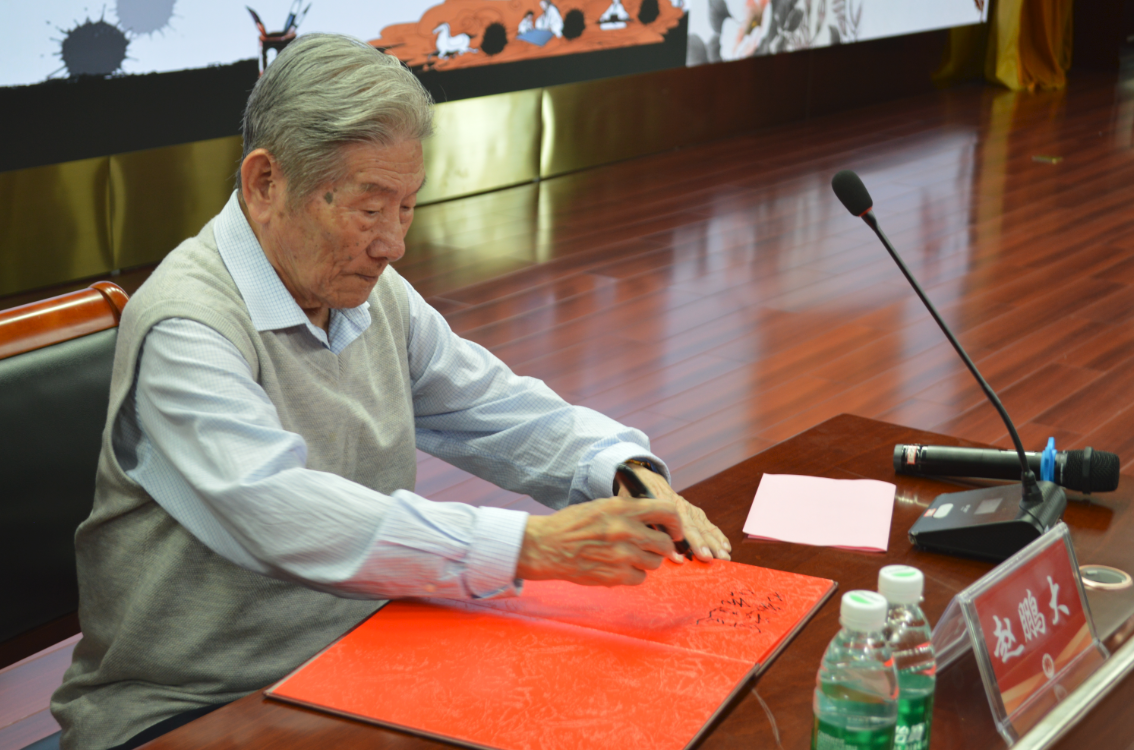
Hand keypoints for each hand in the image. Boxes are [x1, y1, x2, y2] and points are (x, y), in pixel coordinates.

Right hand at [515, 497, 681, 585]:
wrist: (547, 546)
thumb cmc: (573, 524)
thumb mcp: (602, 505)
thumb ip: (629, 510)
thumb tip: (655, 518)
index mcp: (623, 508)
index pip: (666, 511)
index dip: (676, 523)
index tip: (675, 531)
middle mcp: (626, 530)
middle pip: (665, 543)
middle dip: (662, 547)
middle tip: (653, 547)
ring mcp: (622, 555)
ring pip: (655, 563)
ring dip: (647, 561)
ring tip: (630, 556)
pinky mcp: (615, 576)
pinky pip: (640, 578)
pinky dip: (634, 575)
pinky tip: (620, 567)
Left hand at [621, 466, 731, 562]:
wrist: (645, 477)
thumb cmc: (636, 494)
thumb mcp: (634, 506)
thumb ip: (646, 524)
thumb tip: (662, 549)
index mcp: (666, 504)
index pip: (682, 524)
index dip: (691, 541)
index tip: (698, 555)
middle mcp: (681, 506)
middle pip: (696, 527)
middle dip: (707, 544)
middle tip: (716, 558)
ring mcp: (689, 508)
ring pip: (704, 526)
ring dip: (715, 541)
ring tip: (725, 556)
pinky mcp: (693, 511)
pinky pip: (707, 523)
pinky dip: (717, 534)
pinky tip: (725, 545)